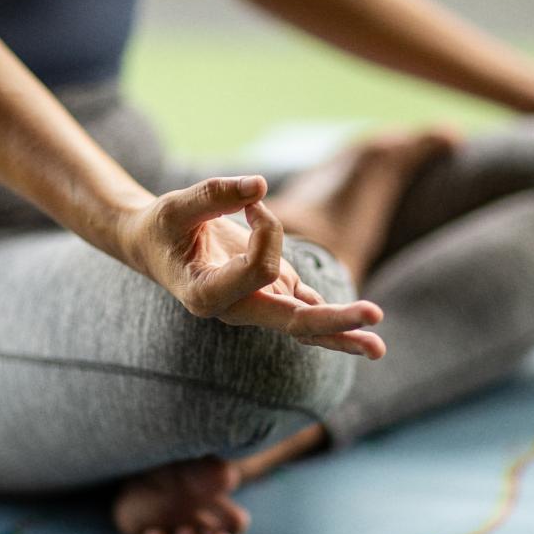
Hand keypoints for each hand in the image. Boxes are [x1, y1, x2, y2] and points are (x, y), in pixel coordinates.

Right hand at [120, 176, 385, 358]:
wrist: (155, 246)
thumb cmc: (163, 226)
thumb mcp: (177, 206)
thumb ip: (215, 194)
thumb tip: (260, 186)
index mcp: (207, 296)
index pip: (260, 270)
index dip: (268, 230)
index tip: (253, 202)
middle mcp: (236, 309)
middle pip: (293, 322)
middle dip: (335, 320)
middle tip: (375, 317)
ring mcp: (257, 306)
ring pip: (305, 326)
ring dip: (343, 334)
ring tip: (379, 347)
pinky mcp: (271, 295)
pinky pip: (305, 313)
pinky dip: (333, 319)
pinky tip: (362, 333)